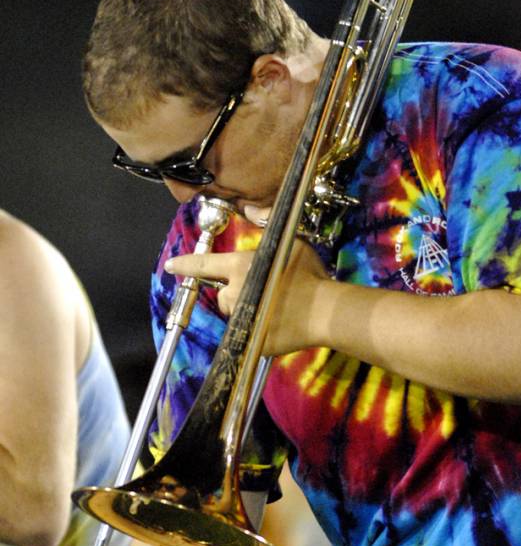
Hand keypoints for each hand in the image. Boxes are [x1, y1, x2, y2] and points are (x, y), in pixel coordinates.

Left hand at [164, 204, 329, 355]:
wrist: (324, 312)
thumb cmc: (308, 274)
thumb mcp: (290, 240)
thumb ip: (266, 222)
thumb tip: (250, 207)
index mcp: (239, 267)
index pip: (203, 264)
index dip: (185, 264)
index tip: (170, 265)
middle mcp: (235, 292)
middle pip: (222, 295)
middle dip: (235, 293)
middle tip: (260, 290)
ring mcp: (241, 319)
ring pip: (234, 314)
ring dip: (244, 311)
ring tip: (268, 307)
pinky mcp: (249, 339)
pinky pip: (246, 333)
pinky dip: (256, 329)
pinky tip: (275, 322)